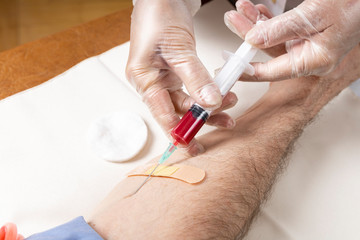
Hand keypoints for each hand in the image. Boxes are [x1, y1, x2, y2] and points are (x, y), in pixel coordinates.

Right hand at [126, 0, 237, 155]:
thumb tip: (209, 102)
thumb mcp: (178, 49)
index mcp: (143, 78)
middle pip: (176, 110)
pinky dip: (206, 91)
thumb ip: (195, 78)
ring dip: (208, 105)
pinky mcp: (175, 71)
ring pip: (186, 100)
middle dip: (201, 117)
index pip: (161, 113)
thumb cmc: (160, 15)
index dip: (179, 132)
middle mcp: (152, 82)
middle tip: (225, 121)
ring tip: (230, 106)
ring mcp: (163, 77)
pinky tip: (221, 94)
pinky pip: (191, 88)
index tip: (194, 146)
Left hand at [226, 0, 359, 81]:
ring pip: (273, 38)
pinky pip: (282, 30)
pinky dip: (269, 20)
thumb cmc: (354, 5)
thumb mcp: (313, 16)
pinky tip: (257, 11)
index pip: (272, 72)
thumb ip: (280, 30)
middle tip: (232, 21)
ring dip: (255, 24)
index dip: (248, 69)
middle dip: (248, 35)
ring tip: (241, 10)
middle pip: (269, 52)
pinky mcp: (307, 33)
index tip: (230, 66)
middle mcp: (310, 57)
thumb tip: (253, 40)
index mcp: (314, 62)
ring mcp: (308, 45)